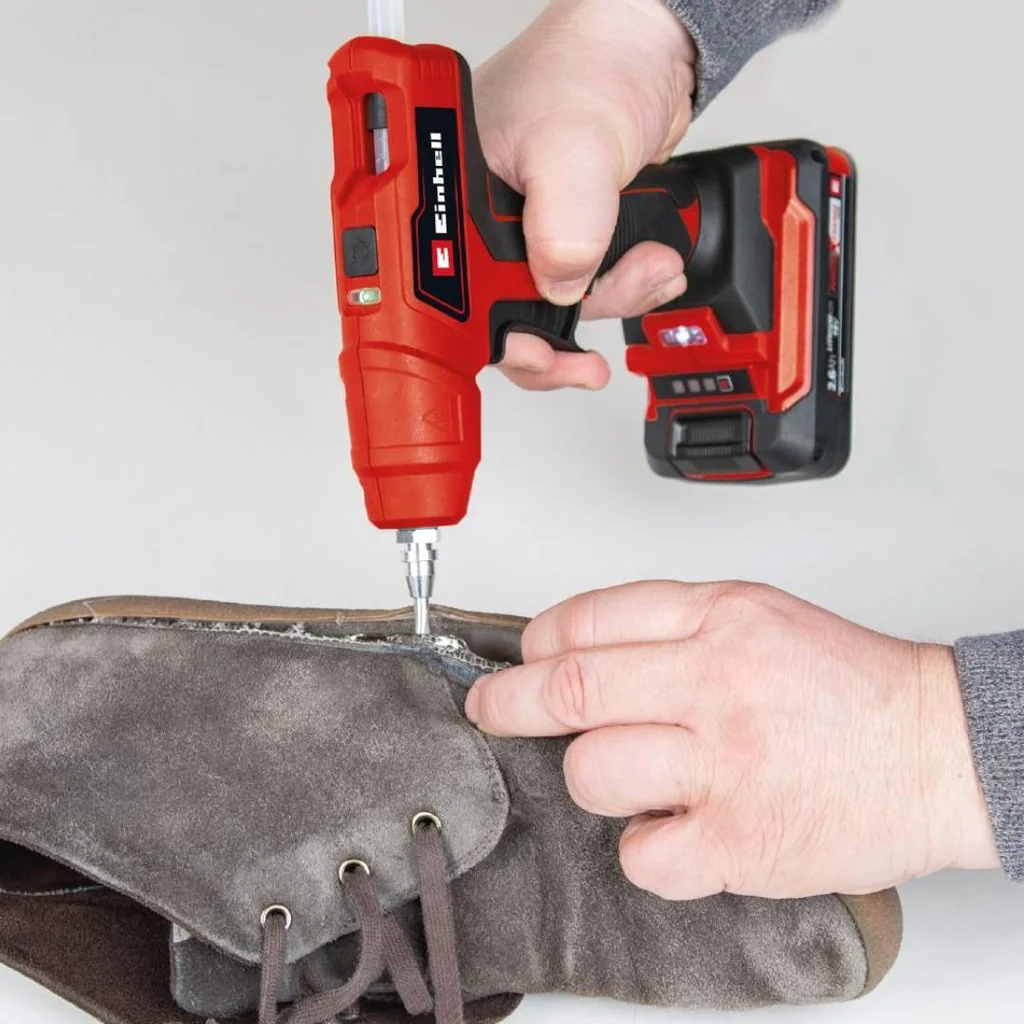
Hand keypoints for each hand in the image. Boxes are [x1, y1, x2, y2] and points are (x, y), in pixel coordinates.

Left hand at [465, 581, 999, 898]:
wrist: (938, 750)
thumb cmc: (851, 686)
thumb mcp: (759, 615)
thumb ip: (673, 626)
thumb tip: (580, 648)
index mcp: (719, 619)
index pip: (591, 619)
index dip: (539, 642)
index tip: (524, 659)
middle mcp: (716, 684)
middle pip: (570, 690)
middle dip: (509, 702)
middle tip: (490, 709)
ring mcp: (726, 765)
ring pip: (592, 773)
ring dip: (590, 778)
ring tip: (626, 776)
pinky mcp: (741, 842)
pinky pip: (642, 855)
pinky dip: (642, 847)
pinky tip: (671, 829)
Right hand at [474, 0, 695, 389]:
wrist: (650, 54)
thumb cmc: (591, 67)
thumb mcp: (572, 142)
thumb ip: (564, 220)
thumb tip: (560, 283)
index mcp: (451, 200)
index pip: (453, 297)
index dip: (493, 339)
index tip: (541, 355)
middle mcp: (482, 224)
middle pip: (506, 316)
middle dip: (564, 330)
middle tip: (591, 341)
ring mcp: (527, 233)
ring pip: (556, 309)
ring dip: (610, 300)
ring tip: (646, 266)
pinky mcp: (567, 236)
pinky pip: (589, 288)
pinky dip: (625, 286)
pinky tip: (648, 266)